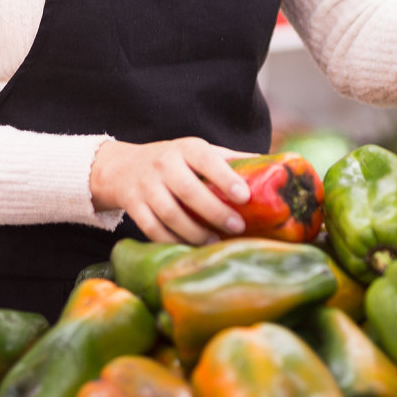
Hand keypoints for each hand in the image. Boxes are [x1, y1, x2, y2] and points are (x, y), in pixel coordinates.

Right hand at [89, 137, 255, 244]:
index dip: (224, 176)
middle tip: (237, 227)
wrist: (121, 167)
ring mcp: (145, 186)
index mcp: (184, 148)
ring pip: (170, 213)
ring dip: (194, 231)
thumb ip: (230, 160)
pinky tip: (189, 247)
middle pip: (188, 191)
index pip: (205, 158)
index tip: (244, 195)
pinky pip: (152, 229)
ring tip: (215, 240)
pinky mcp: (133, 206)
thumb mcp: (197, 152)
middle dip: (214, 211)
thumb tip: (276, 166)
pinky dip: (172, 241)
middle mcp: (163, 164)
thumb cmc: (172, 161)